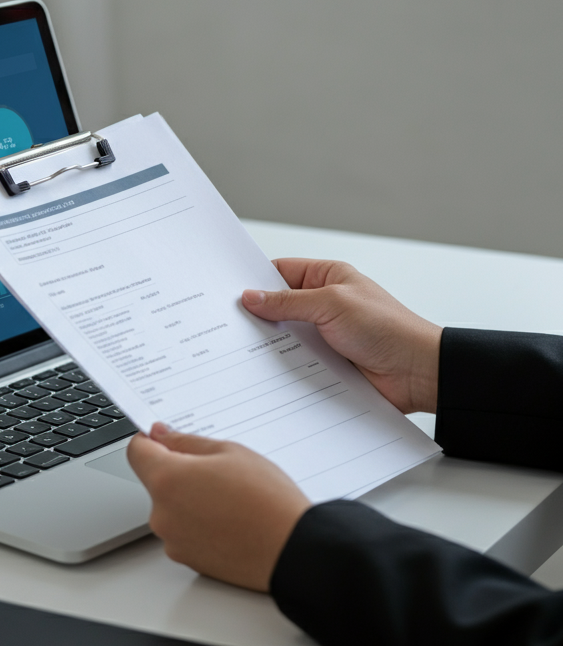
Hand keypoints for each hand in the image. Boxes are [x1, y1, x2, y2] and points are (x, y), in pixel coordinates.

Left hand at [128, 424, 310, 591]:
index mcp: (167, 480)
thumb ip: (186, 442)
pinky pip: (184, 532)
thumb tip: (161, 435)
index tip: (167, 439)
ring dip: (190, 500)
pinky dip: (199, 524)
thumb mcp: (229, 452)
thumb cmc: (267, 500)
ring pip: (171, 508)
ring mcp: (173, 540)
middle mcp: (161, 514)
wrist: (293, 551)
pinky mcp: (187, 560)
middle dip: (179, 472)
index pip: (136, 451)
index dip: (151, 441)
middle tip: (218, 472)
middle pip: (156, 482)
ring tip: (230, 500)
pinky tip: (230, 521)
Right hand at [242, 259, 441, 413]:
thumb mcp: (332, 304)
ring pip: (284, 336)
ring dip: (270, 344)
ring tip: (242, 349)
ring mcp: (323, 334)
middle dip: (258, 316)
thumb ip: (288, 302)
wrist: (418, 373)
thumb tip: (251, 296)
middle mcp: (324, 304)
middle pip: (278, 306)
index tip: (228, 292)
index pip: (280, 272)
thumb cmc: (388, 329)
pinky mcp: (325, 362)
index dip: (254, 281)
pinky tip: (265, 371)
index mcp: (327, 278)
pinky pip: (295, 361)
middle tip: (229, 324)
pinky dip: (282, 366)